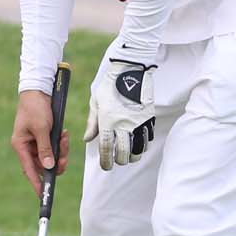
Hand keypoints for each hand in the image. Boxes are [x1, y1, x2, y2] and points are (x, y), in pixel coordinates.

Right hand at [11, 90, 69, 196]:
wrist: (39, 90)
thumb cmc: (36, 108)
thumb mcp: (41, 128)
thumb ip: (45, 149)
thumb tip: (48, 167)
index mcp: (21, 146)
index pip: (29, 170)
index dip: (37, 183)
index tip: (44, 195)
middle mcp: (27, 146)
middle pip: (43, 165)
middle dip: (56, 161)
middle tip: (65, 156)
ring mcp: (35, 142)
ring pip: (51, 157)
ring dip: (61, 151)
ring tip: (64, 138)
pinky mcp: (43, 137)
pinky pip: (54, 147)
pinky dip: (61, 143)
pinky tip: (64, 134)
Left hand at [83, 54, 156, 169]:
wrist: (130, 69)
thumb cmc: (109, 84)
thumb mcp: (96, 102)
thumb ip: (92, 123)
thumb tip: (87, 139)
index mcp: (107, 120)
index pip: (106, 148)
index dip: (106, 161)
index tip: (106, 166)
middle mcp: (123, 124)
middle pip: (123, 153)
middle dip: (119, 160)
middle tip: (116, 159)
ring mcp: (138, 122)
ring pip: (137, 150)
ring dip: (131, 156)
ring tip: (127, 154)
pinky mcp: (148, 118)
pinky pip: (147, 139)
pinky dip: (142, 145)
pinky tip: (137, 143)